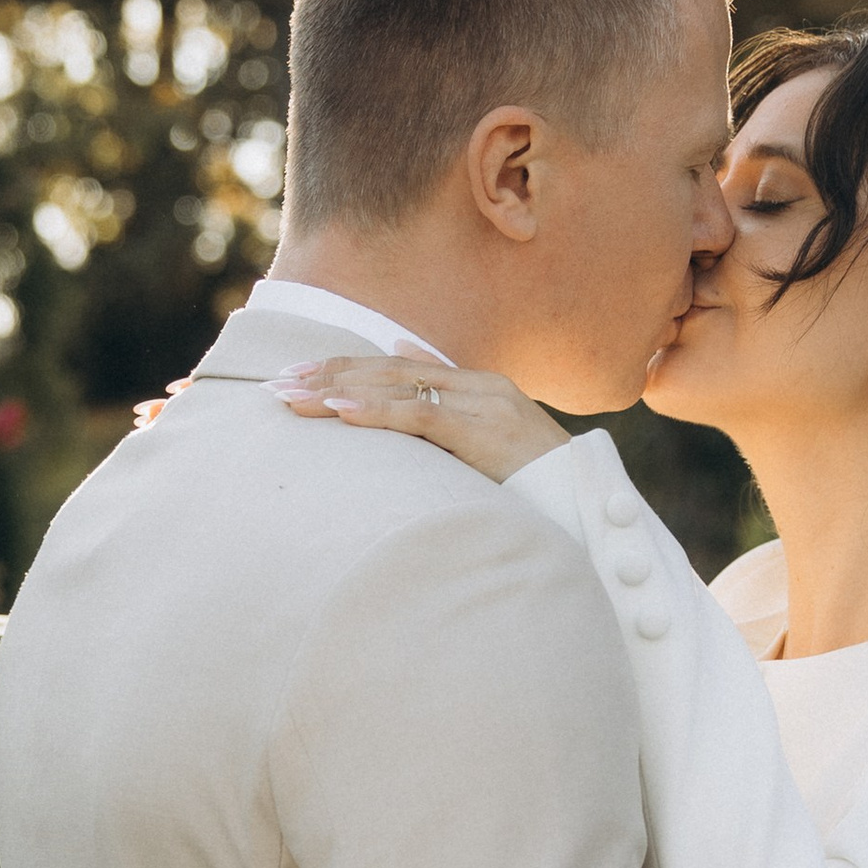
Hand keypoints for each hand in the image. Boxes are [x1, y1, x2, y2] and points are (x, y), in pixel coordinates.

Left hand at [270, 357, 565, 483]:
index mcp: (481, 386)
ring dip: (339, 392)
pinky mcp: (486, 434)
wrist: (590, 507)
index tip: (299, 375)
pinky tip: (338, 411)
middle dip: (331, 375)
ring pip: (399, 388)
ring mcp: (486, 407)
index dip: (347, 368)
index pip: (401, 366)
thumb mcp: (494, 443)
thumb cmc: (541, 487)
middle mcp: (481, 387)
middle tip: (277, 383)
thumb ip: (450, 404)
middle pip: (391, 370)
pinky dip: (376, 412)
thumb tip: (400, 360)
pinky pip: (421, 417)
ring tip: (292, 397)